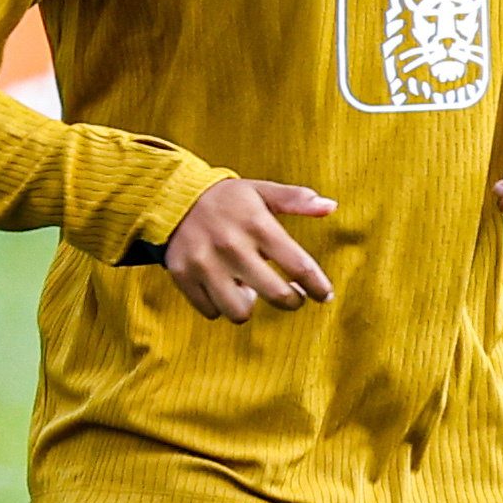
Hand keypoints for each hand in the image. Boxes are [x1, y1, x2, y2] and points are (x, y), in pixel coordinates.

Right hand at [159, 178, 334, 320]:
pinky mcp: (183, 276)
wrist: (172, 197)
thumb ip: (296, 199)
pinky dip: (220, 305)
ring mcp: (205, 263)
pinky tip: (224, 287)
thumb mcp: (262, 191)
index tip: (324, 295)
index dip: (318, 286)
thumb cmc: (227, 198)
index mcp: (257, 225)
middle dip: (291, 302)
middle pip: (276, 295)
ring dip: (250, 306)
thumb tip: (331, 206)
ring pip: (239, 312)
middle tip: (292, 297)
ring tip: (250, 289)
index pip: (300, 266)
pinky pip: (210, 311)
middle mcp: (232, 246)